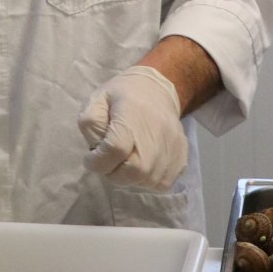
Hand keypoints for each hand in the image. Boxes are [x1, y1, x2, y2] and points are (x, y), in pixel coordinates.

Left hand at [79, 65, 187, 190]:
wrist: (156, 89)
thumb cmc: (121, 97)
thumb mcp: (96, 100)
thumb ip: (90, 124)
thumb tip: (97, 149)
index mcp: (132, 115)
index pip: (115, 149)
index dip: (98, 161)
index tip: (91, 158)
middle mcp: (156, 133)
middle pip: (134, 172)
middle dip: (113, 174)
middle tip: (108, 161)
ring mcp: (172, 146)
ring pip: (147, 181)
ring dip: (130, 178)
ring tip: (124, 161)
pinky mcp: (181, 157)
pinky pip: (163, 182)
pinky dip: (147, 180)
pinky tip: (140, 164)